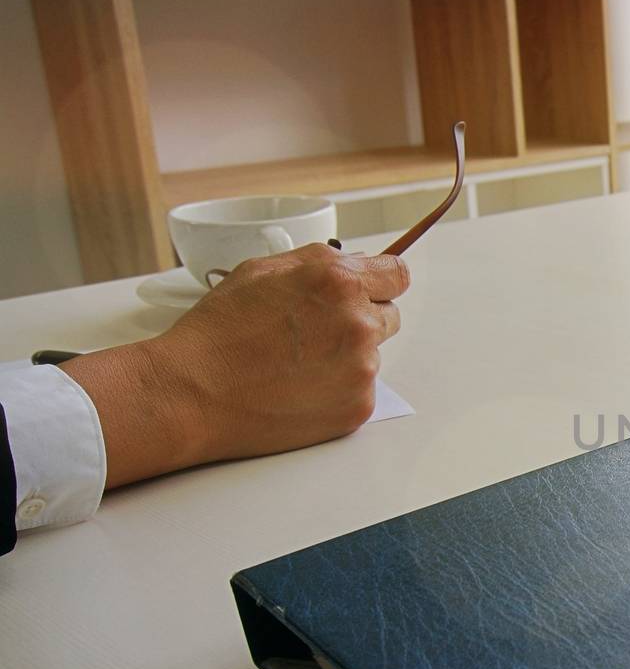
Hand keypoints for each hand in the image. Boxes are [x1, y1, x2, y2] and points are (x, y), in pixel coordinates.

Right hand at [63, 244, 409, 487]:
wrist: (193, 393)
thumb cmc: (218, 332)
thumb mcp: (261, 270)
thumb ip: (318, 262)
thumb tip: (354, 261)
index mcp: (339, 282)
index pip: (397, 275)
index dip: (381, 281)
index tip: (373, 290)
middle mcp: (359, 323)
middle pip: (388, 316)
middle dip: (360, 319)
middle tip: (314, 333)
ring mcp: (362, 369)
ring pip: (372, 355)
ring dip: (346, 356)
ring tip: (296, 364)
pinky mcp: (358, 406)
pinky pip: (360, 390)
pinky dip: (337, 389)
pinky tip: (298, 389)